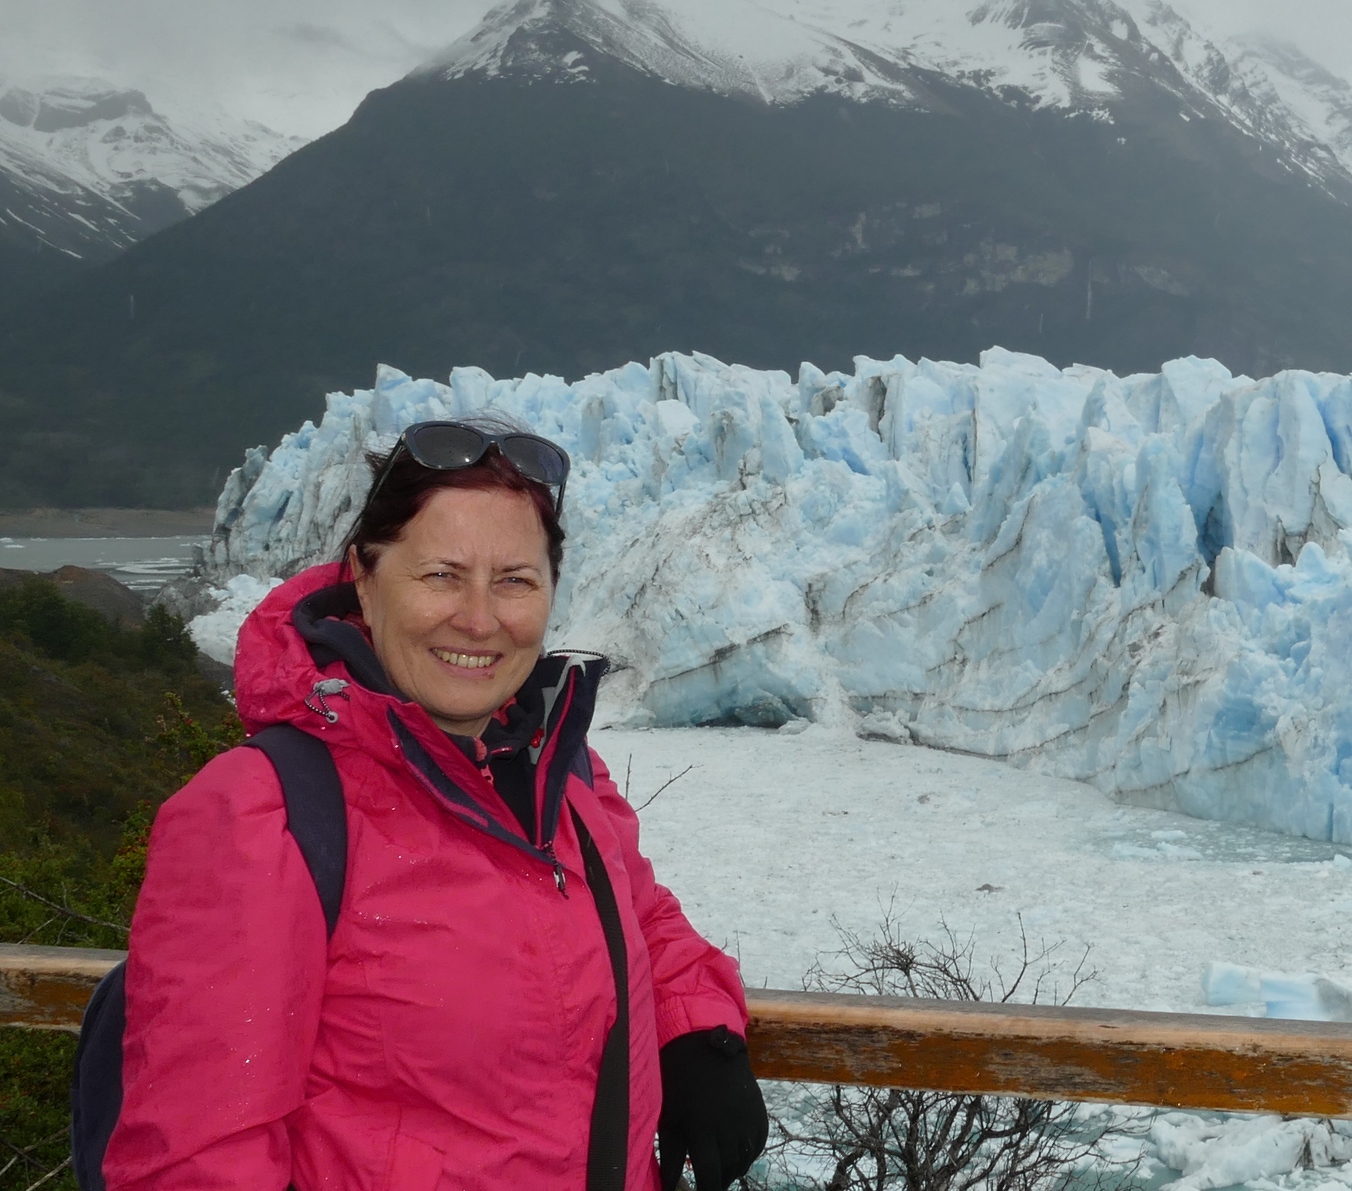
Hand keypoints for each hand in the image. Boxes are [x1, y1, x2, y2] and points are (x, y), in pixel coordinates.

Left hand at [658, 1026, 768, 1190]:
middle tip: (707, 1180)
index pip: (709, 1178)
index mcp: (703, 1131)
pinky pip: (757, 1146)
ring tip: (718, 1169)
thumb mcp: (669, 1118)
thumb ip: (670, 1157)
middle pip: (727, 1172)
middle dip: (717, 1181)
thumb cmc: (678, 1081)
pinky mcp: (759, 1114)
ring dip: (731, 1170)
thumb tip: (667, 1189)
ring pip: (744, 1162)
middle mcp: (730, 1129)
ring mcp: (748, 1121)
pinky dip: (747, 1155)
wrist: (705, 1044)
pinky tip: (734, 1154)